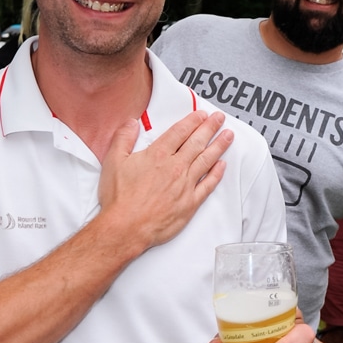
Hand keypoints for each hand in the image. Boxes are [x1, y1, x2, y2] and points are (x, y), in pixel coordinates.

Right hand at [98, 110, 232, 251]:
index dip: (192, 121)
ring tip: (228, 136)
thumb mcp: (113, 162)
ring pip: (206, 160)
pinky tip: (222, 165)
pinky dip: (217, 174)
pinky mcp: (190, 203)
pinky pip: (208, 185)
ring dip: (219, 146)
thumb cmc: (119, 198)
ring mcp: (185, 185)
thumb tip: (131, 123)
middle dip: (210, 128)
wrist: (126, 227)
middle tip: (219, 118)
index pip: (180, 132)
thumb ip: (123, 138)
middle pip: (197, 142)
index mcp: (157, 155)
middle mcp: (175, 167)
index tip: (200, 114)